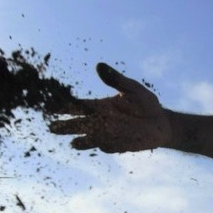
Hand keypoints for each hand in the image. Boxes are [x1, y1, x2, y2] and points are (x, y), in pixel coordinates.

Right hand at [49, 63, 170, 152]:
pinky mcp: (116, 146)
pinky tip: (100, 143)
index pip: (77, 106)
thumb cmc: (146, 102)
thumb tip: (99, 66)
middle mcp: (100, 121)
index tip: (50, 105)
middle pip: (77, 124)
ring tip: (73, 143)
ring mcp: (107, 135)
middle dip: (64, 126)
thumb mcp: (132, 88)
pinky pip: (105, 147)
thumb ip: (115, 79)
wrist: (161, 123)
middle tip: (51, 127)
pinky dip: (102, 145)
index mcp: (100, 105)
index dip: (64, 106)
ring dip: (80, 141)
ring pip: (87, 139)